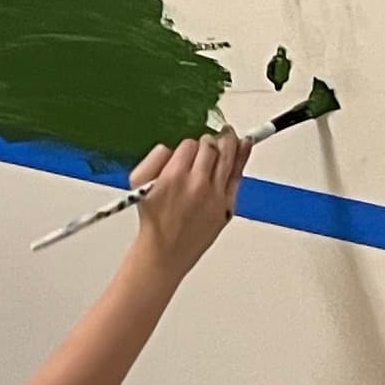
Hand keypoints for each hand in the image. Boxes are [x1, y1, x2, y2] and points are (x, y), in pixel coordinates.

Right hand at [127, 135, 241, 277]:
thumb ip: (154, 158)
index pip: (189, 144)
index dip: (189, 144)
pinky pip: (237, 176)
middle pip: (211, 148)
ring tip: (229, 133)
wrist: (165, 251)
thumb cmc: (153, 220)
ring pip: (228, 157)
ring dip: (229, 142)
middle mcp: (198, 183)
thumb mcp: (139, 183)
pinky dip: (242, 158)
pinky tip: (245, 145)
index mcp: (174, 175)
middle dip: (208, 141)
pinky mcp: (226, 205)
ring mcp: (215, 194)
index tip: (188, 148)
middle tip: (208, 139)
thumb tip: (171, 146)